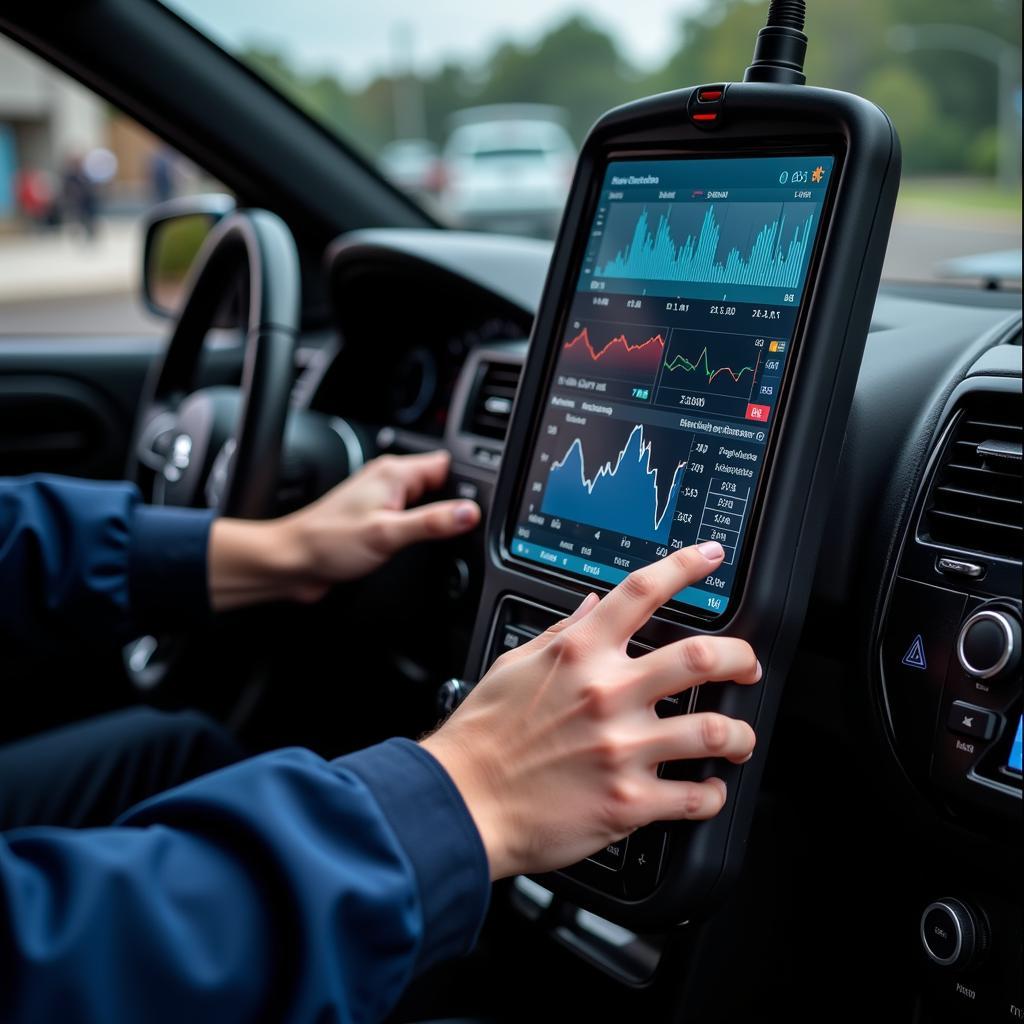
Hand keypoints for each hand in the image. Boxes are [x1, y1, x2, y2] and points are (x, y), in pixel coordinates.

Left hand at [208, 451, 479, 609]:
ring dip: (435, 518)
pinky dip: (420, 529)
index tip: (478, 507)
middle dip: (453, 504)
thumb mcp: (388, 534)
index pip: (447, 465)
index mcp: (394, 473)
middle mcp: (388, 480)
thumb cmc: (328, 543)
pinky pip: (410, 517)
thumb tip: (471, 513)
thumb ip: (432, 522)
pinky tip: (419, 545)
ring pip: (425, 501)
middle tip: (459, 530)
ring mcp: (382, 500)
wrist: (292, 563)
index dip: (467, 485)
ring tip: (440, 538)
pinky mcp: (376, 520)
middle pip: (439, 483)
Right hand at [421, 541, 759, 880]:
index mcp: (579, 654)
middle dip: (741, 658)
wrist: (461, 802)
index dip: (685, 566)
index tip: (710, 557)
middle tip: (748, 666)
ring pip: (715, 731)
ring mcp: (622, 749)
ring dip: (740, 734)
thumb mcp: (515, 665)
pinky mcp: (627, 802)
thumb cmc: (482, 735)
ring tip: (741, 738)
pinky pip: (694, 797)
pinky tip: (709, 790)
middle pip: (702, 657)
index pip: (642, 591)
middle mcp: (607, 694)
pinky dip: (712, 794)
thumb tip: (595, 605)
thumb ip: (563, 633)